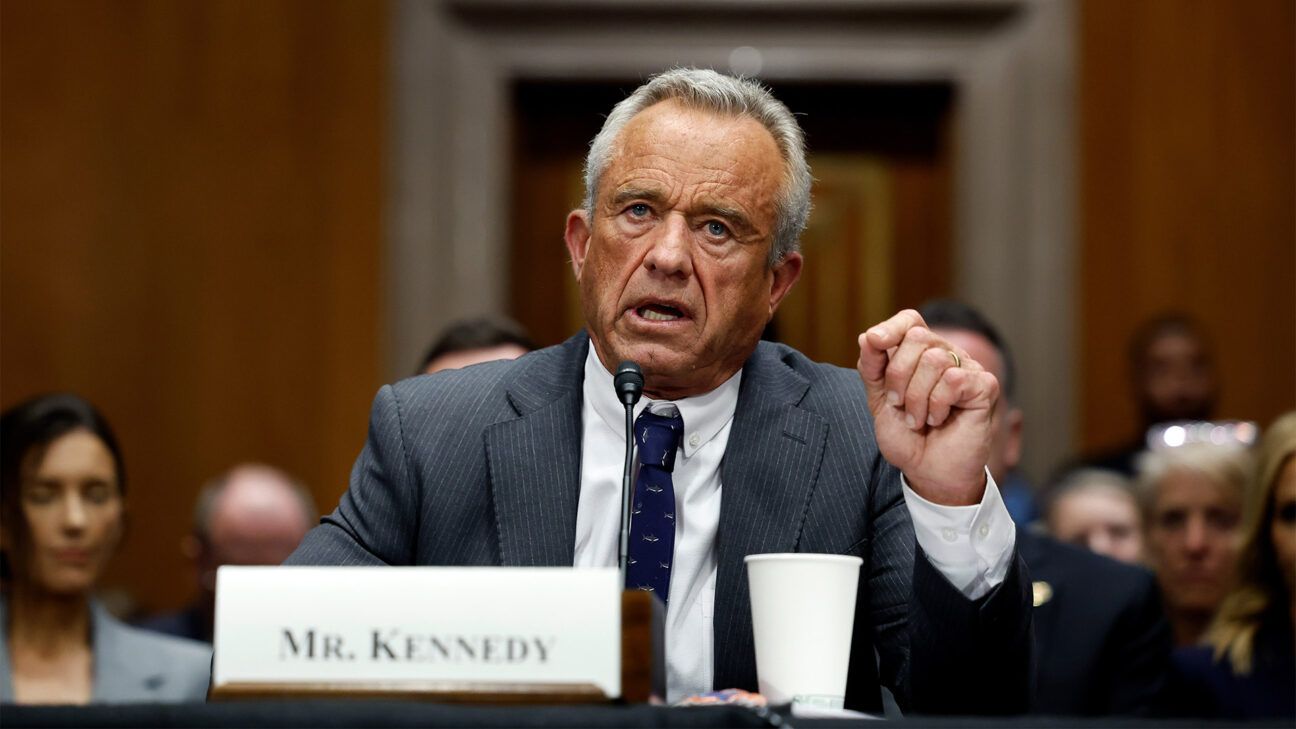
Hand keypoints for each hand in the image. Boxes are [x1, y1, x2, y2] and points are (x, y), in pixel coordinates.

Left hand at [857, 309, 998, 505]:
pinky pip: (953, 379)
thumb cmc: (907, 437)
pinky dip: (937, 404)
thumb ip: (873, 368)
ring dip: (916, 398)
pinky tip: (940, 419)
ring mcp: (969, 368)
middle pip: (917, 337)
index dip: (891, 327)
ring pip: (934, 359)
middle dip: (898, 376)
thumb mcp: (879, 400)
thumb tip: (869, 336)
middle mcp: (947, 355)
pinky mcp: (985, 386)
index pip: (910, 320)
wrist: (928, 472)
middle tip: (899, 405)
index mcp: (921, 354)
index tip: (875, 343)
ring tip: (919, 419)